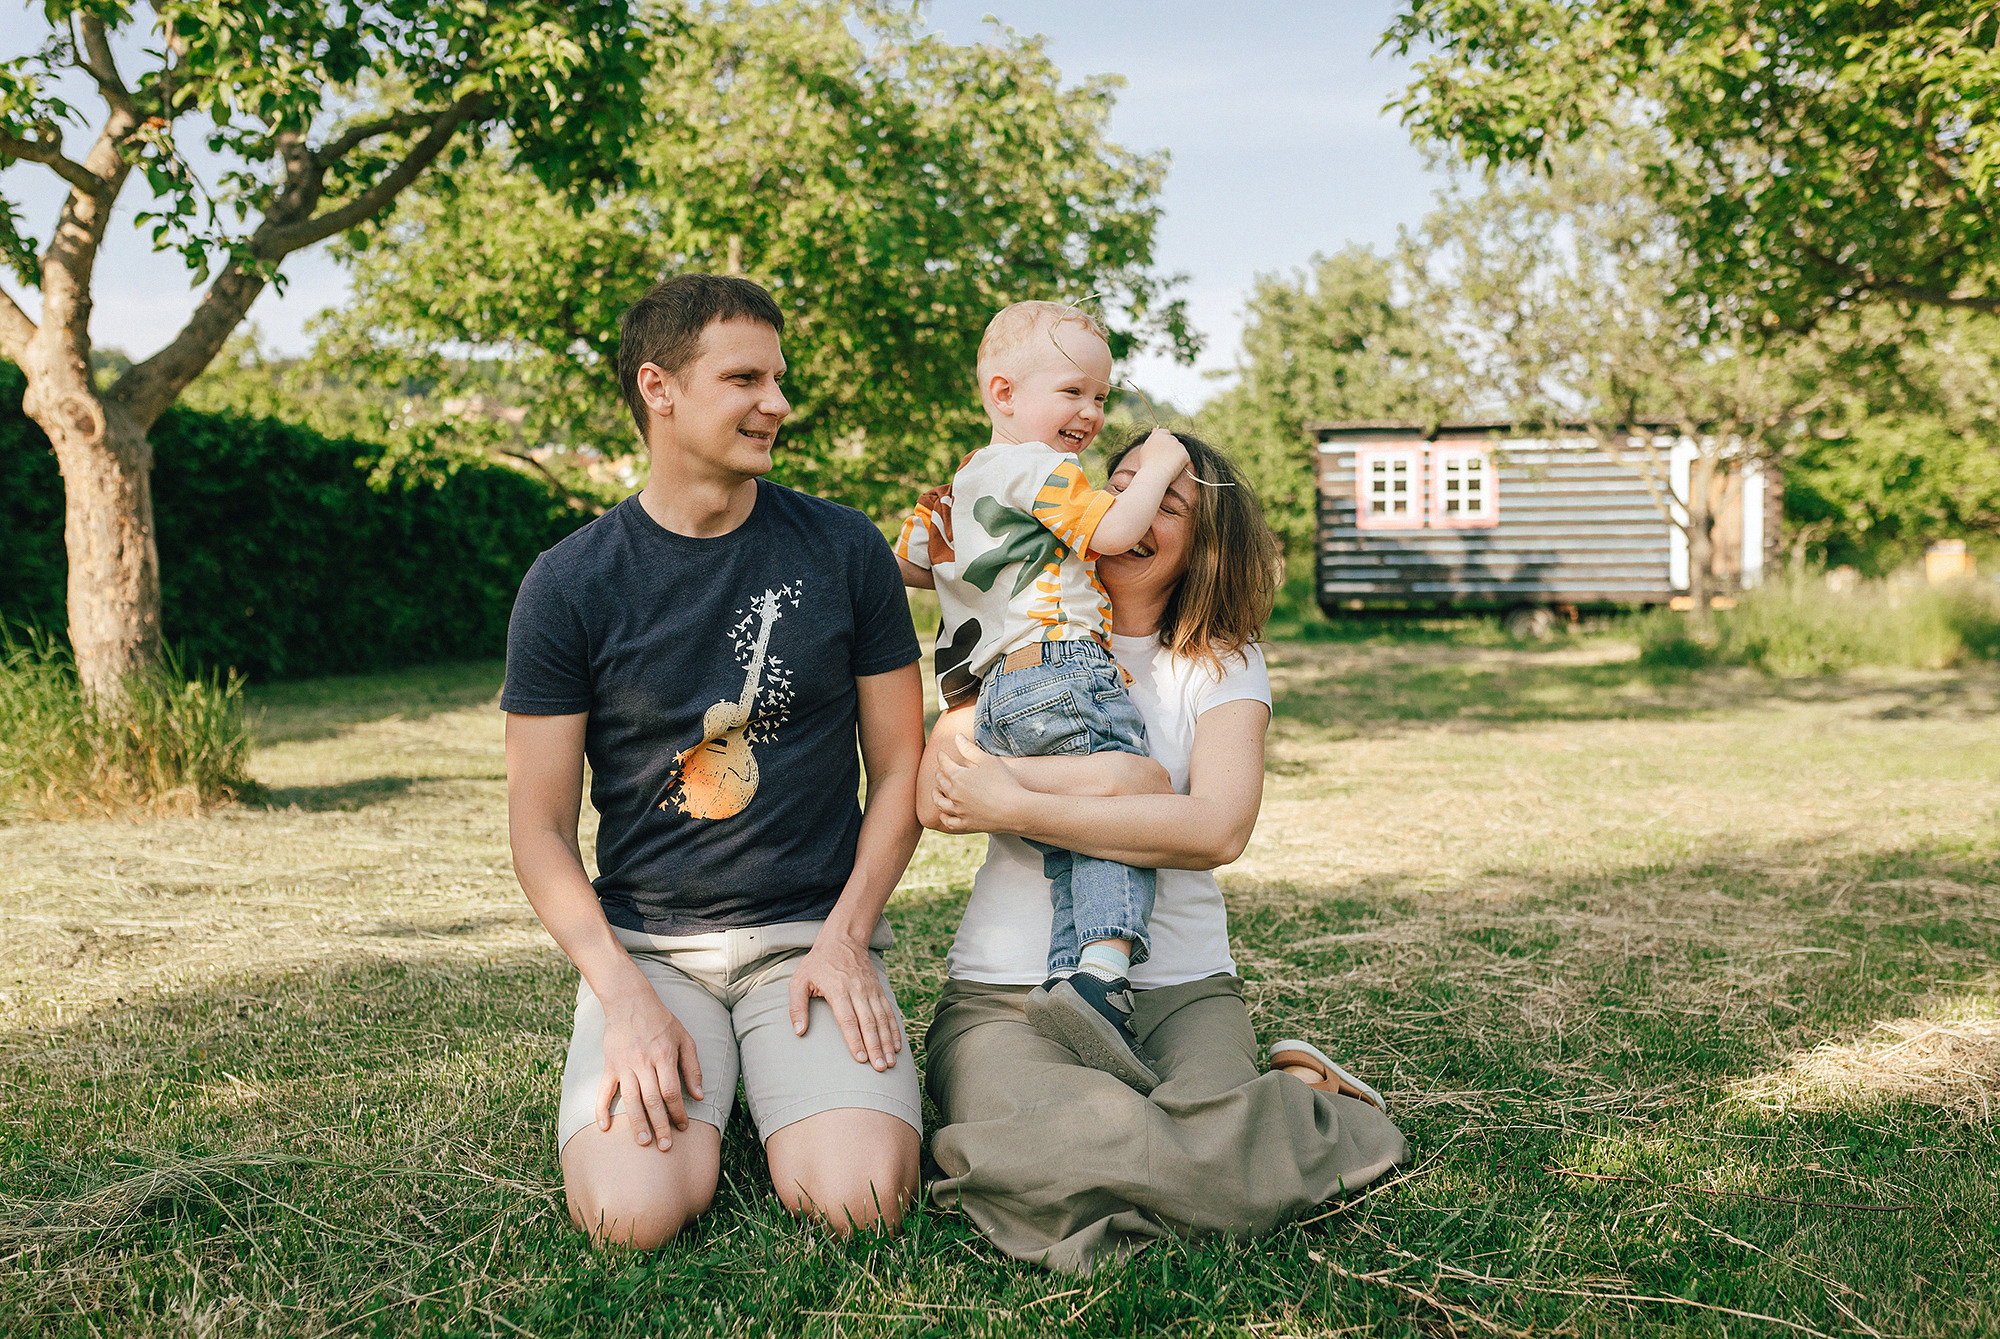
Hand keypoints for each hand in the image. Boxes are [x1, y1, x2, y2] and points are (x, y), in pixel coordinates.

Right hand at [597, 984, 704, 1150]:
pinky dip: (602, 1109)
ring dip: (636, 1123)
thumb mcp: (685, 1039)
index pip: (671, 1091)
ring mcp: (624, 1064)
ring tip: (642, 1142)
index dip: (678, 1111)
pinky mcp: (609, 1065)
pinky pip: (604, 1090)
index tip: (683, 1126)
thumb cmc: (662, 1021)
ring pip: (630, 1099)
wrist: (630, 1001)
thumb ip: (693, 1067)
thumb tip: (699, 1095)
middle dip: (660, 1124)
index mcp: (664, 1055)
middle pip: (652, 1099)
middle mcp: (643, 1062)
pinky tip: (605, 1128)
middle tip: (664, 1146)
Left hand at [789, 931, 904, 1070]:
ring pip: (882, 1019)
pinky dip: (894, 1029)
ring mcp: (870, 990)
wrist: (843, 939)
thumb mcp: (799, 981)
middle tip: (880, 1067)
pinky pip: (888, 1012)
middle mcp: (857, 991)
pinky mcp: (878, 990)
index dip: (855, 1040)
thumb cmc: (817, 963)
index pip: (848, 1020)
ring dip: (888, 1042)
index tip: (861, 1059)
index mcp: (838, 990)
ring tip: (890, 1062)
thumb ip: (797, 1006)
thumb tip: (799, 1031)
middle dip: (876, 1047)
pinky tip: (897, 1045)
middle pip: (869, 1023)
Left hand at [933, 733, 1028, 834]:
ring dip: (936, 795)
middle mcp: (954, 794)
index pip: (944, 764)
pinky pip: (949, 822)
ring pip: (940, 803)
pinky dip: (943, 817)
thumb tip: (956, 737)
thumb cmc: (1004, 782)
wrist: (1015, 810)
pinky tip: (944, 814)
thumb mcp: (988, 760)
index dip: (942, 757)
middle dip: (939, 774)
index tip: (941, 754)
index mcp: (958, 776)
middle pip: (940, 782)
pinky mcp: (966, 824)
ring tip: (936, 791)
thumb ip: (969, 749)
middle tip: (941, 770)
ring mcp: (959, 811)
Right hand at [1131, 425, 1188, 475]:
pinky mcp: (1184, 453)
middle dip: (1171, 449)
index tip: (1163, 450)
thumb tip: (1155, 429)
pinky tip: (1174, 468)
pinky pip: (1186, 458)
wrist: (1154, 474)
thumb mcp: (1145, 449)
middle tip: (1164, 460)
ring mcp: (1178, 445)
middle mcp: (1169, 438)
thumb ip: (1151, 438)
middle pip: (1173, 441)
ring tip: (1168, 466)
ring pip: (1180, 450)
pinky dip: (1182, 464)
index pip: (1165, 432)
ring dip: (1177, 456)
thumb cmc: (1147, 464)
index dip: (1165, 441)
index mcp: (1159, 435)